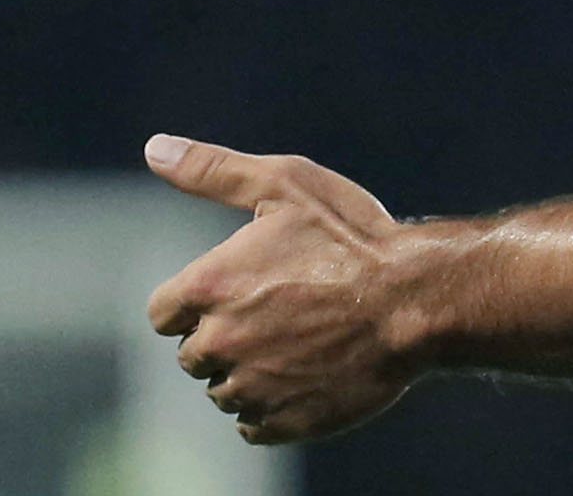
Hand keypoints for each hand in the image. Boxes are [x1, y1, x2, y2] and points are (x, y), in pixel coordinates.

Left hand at [144, 134, 425, 443]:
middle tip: (283, 312)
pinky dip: (273, 404)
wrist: (418, 298)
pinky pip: (253, 424)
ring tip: (301, 342)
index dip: (199, 300)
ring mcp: (250, 387)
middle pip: (193, 355)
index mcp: (208, 287)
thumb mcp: (286, 186)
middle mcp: (218, 342)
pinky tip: (309, 373)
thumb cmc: (354, 236)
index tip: (243, 289)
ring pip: (224, 391)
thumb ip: (212, 170)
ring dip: (250, 371)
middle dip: (227, 335)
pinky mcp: (282, 421)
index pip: (163, 314)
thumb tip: (154, 148)